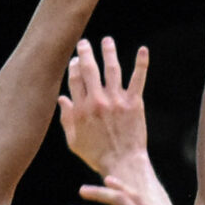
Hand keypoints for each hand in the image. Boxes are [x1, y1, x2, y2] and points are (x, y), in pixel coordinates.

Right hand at [59, 36, 152, 177]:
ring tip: (107, 40)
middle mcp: (97, 101)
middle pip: (89, 69)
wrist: (122, 164)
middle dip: (85, 53)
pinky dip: (141, 63)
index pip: (74, 80)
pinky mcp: (134, 103)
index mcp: (81, 109)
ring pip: (112, 69)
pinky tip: (143, 50)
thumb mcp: (74, 141)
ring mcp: (116, 101)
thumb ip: (66, 119)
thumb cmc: (97, 155)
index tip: (74, 61)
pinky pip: (138, 79)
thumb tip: (61, 99)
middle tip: (84, 43)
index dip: (73, 68)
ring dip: (109, 52)